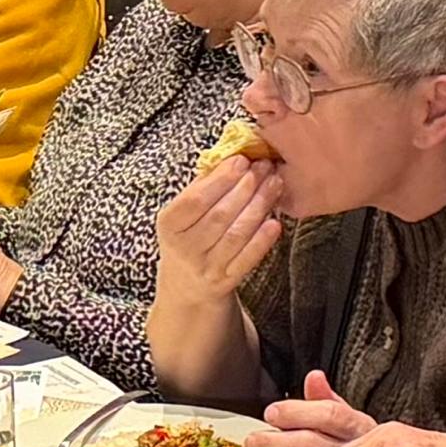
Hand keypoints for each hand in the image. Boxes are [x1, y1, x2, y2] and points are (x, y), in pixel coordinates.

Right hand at [152, 147, 286, 307]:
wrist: (185, 289)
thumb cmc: (187, 240)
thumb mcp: (181, 216)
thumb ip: (201, 188)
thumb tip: (231, 157)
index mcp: (170, 224)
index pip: (195, 199)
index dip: (221, 179)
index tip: (241, 160)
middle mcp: (185, 247)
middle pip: (220, 214)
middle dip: (247, 187)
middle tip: (265, 167)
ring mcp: (206, 267)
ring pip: (236, 234)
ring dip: (259, 206)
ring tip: (275, 184)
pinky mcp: (225, 281)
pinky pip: (246, 259)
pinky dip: (262, 240)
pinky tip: (275, 223)